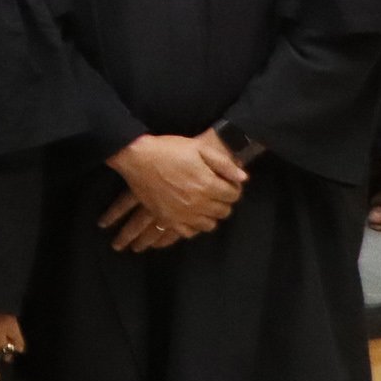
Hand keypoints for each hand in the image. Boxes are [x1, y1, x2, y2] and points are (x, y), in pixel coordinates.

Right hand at [101, 129, 247, 249]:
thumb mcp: (198, 148)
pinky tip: (190, 215)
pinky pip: (188, 232)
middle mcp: (198, 204)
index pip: (233, 196)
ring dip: (210, 215)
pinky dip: (193, 226)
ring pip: (209, 225)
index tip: (226, 183)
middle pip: (223, 211)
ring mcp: (182, 214)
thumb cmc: (168, 149)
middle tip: (215, 192)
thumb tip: (243, 178)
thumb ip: (224, 164)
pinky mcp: (167, 219)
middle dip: (223, 202)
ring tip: (203, 204)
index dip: (233, 188)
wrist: (136, 157)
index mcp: (208, 185)